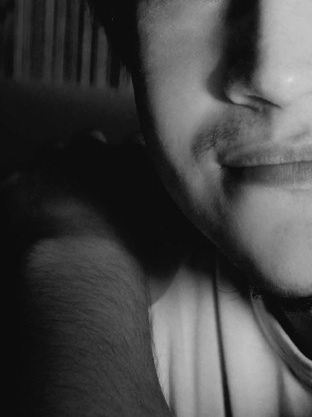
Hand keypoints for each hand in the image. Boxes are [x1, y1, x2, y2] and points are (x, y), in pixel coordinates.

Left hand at [1, 131, 200, 286]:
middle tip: (93, 193)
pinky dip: (24, 194)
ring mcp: (52, 164)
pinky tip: (29, 216)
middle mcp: (96, 153)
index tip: (133, 182)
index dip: (134, 164)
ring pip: (52, 152)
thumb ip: (183, 213)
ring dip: (56, 171)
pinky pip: (17, 180)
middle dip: (92, 161)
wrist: (81, 274)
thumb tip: (189, 209)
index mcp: (137, 161)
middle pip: (92, 142)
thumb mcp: (180, 239)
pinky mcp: (17, 183)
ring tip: (58, 201)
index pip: (138, 145)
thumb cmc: (137, 263)